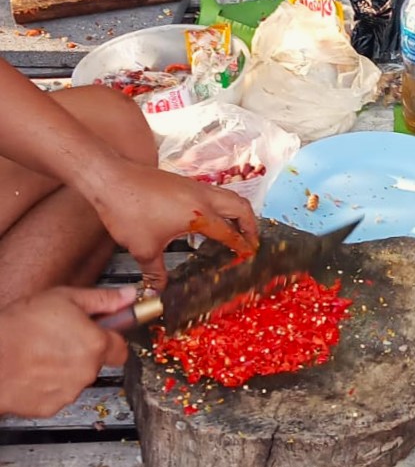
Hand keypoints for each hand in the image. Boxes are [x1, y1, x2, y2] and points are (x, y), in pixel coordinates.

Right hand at [0, 287, 136, 417]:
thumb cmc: (19, 326)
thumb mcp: (64, 298)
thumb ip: (102, 299)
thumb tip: (128, 297)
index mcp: (95, 344)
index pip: (121, 348)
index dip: (109, 338)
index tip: (99, 331)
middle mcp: (87, 371)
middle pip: (97, 362)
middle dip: (84, 351)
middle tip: (61, 337)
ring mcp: (69, 392)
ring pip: (77, 378)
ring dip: (66, 367)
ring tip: (41, 351)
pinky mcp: (50, 406)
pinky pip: (57, 393)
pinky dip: (48, 383)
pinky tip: (33, 368)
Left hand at [91, 161, 258, 287]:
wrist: (110, 178)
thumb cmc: (127, 210)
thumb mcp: (143, 248)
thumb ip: (155, 271)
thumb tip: (158, 288)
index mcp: (199, 215)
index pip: (230, 232)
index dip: (242, 246)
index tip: (249, 254)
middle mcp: (202, 197)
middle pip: (240, 206)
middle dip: (251, 224)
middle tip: (251, 240)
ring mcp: (193, 185)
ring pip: (228, 195)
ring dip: (237, 211)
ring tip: (236, 227)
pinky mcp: (183, 181)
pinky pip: (213, 192)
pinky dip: (221, 205)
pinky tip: (208, 218)